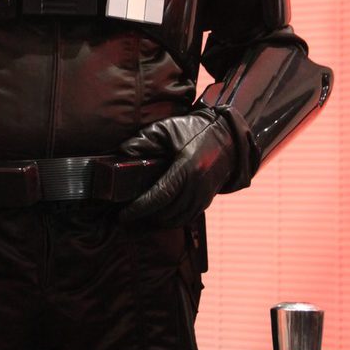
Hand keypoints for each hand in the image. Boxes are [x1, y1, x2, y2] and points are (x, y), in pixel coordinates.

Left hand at [118, 108, 251, 226]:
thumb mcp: (167, 129)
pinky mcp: (208, 199)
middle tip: (129, 216)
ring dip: (159, 221)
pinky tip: (160, 215)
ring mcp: (204, 194)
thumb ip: (144, 140)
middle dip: (146, 217)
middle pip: (168, 212)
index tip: (124, 214)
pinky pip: (188, 217)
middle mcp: (198, 185)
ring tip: (142, 217)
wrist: (227, 136)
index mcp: (187, 168)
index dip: (140, 208)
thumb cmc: (195, 130)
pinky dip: (173, 220)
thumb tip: (123, 152)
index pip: (160, 196)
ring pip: (178, 219)